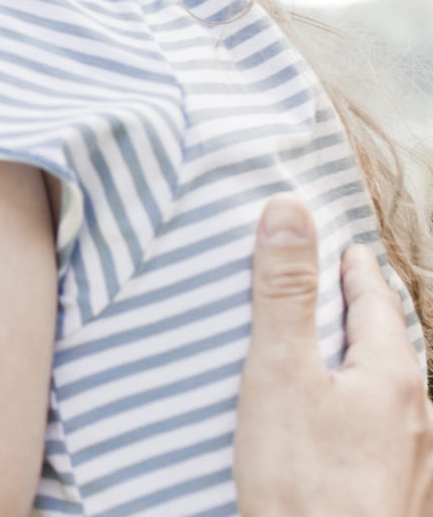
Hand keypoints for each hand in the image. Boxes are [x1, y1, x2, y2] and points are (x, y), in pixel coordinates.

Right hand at [235, 193, 432, 516]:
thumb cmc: (304, 481)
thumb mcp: (281, 371)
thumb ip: (283, 291)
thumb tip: (289, 209)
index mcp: (393, 375)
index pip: (376, 299)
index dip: (353, 267)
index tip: (340, 246)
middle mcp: (417, 415)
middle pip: (387, 344)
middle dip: (356, 313)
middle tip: (323, 290)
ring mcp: (413, 462)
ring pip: (386, 391)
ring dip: (356, 363)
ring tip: (321, 353)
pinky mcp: (395, 496)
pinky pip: (379, 432)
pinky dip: (354, 408)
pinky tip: (332, 427)